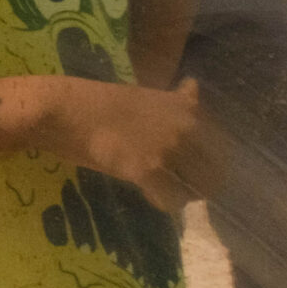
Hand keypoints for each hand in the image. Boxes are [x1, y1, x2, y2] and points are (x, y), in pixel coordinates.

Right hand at [48, 77, 222, 212]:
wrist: (64, 110)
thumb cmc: (99, 101)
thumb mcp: (145, 94)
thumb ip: (175, 100)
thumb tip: (194, 86)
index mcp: (188, 109)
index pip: (222, 147)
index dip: (208, 162)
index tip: (190, 166)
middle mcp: (187, 128)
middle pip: (214, 173)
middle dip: (197, 182)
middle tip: (174, 182)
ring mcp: (169, 149)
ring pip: (196, 189)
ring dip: (181, 193)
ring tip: (160, 188)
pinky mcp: (149, 170)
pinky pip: (172, 199)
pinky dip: (163, 201)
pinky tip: (147, 192)